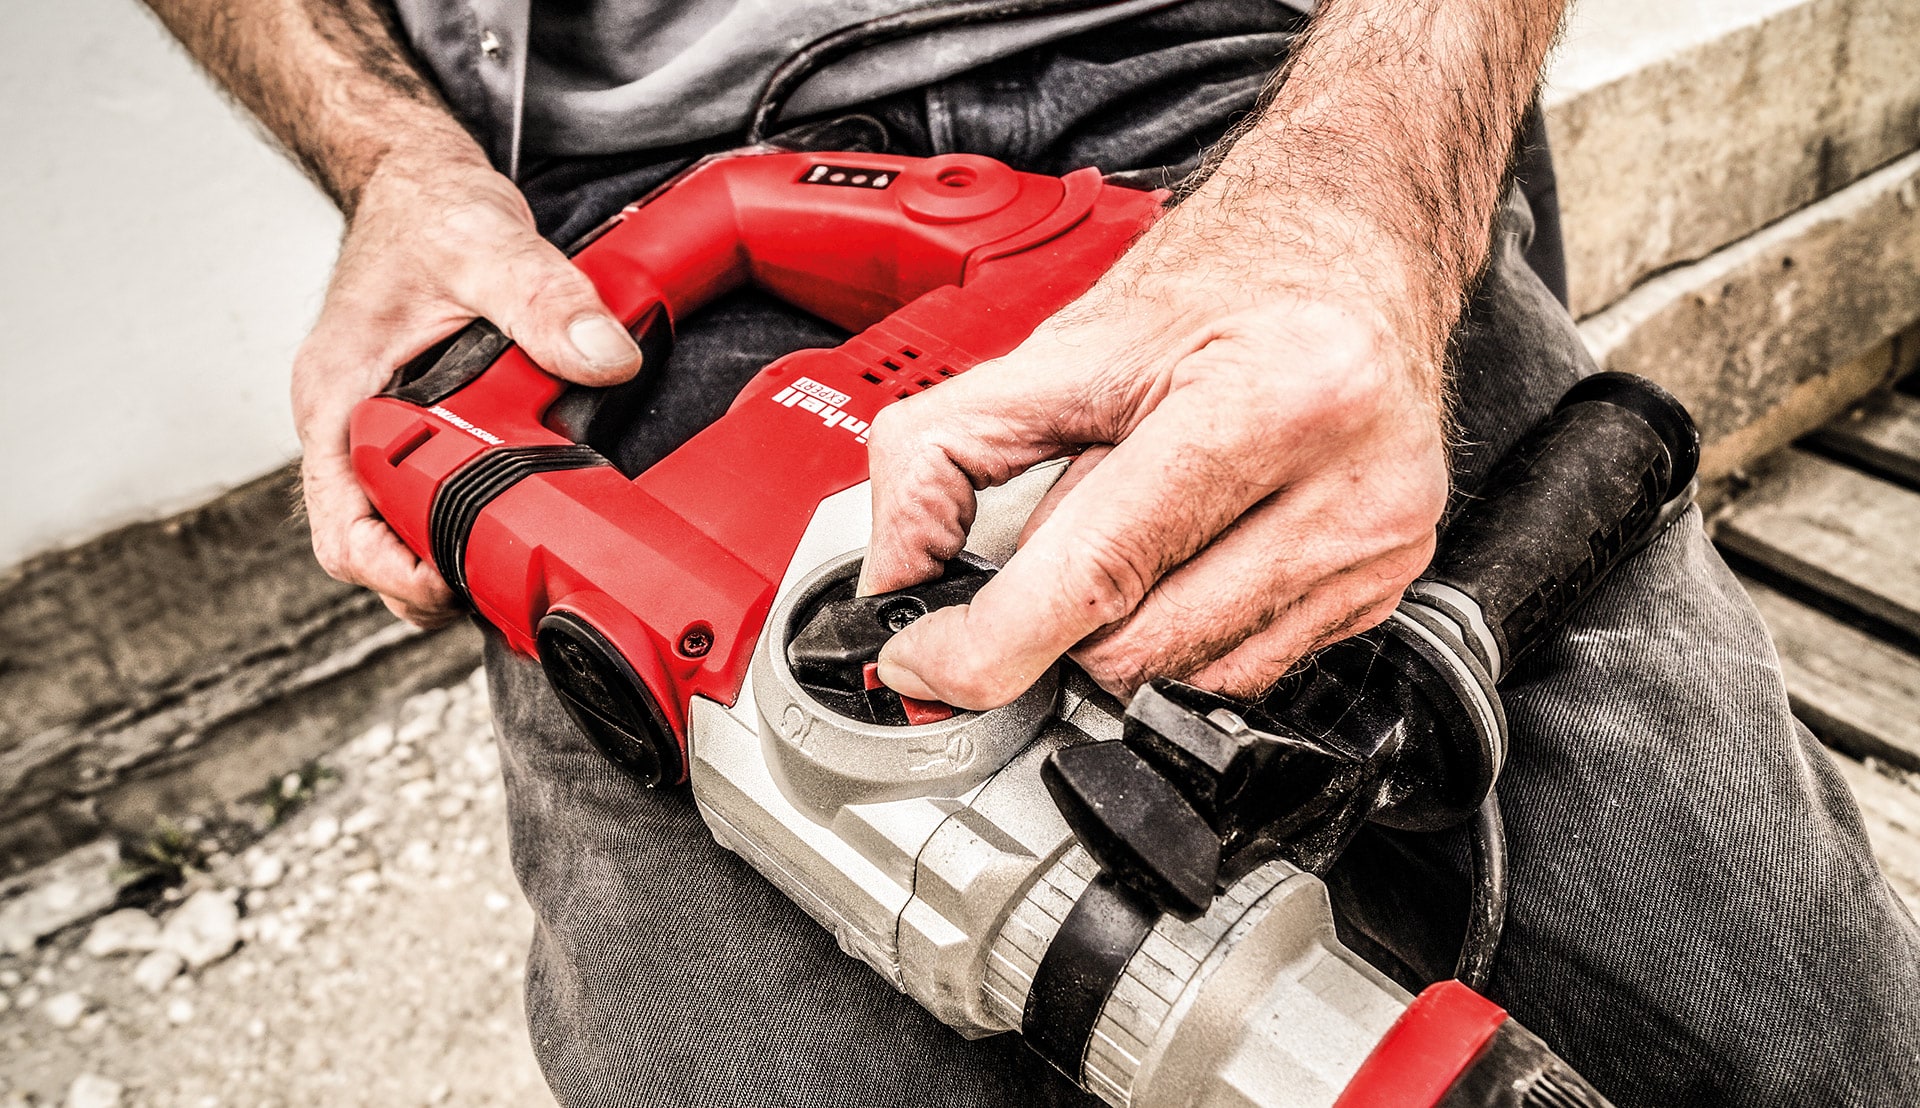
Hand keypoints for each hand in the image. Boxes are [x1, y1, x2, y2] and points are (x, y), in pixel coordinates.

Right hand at [291, 140, 642, 626]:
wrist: (419, 184)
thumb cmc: (431, 212)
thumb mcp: (492, 244)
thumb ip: (546, 302)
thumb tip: (604, 359)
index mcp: (338, 395)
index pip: (341, 526)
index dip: (394, 573)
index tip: (459, 585)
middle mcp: (346, 423)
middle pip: (366, 547)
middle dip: (428, 584)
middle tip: (509, 588)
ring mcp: (372, 429)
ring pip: (394, 530)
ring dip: (446, 557)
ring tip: (520, 562)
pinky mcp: (406, 426)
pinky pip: (421, 495)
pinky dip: (458, 521)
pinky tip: (518, 518)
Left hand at [859, 210, 1450, 709]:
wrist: (1356, 239)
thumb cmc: (1223, 280)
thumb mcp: (1062, 344)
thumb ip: (943, 451)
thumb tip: (893, 571)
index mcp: (1264, 401)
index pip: (1096, 576)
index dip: (988, 644)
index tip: (929, 659)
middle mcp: (1343, 484)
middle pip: (1134, 648)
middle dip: (1063, 614)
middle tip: (1066, 532)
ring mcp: (1373, 544)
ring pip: (1185, 678)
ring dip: (1125, 624)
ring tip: (1146, 521)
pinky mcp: (1386, 585)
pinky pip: (1243, 672)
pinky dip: (1186, 630)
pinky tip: (1195, 546)